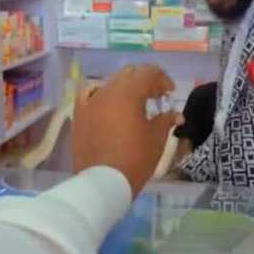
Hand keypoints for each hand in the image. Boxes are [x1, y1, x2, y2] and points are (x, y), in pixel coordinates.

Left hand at [73, 65, 181, 196]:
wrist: (102, 181)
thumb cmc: (135, 159)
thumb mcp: (156, 139)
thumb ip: (165, 121)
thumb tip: (176, 115)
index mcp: (127, 94)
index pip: (147, 72)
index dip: (162, 79)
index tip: (170, 93)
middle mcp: (105, 92)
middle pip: (127, 75)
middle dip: (144, 82)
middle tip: (156, 96)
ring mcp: (89, 102)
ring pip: (109, 84)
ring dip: (124, 88)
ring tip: (135, 103)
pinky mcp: (78, 114)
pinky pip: (90, 95)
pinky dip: (102, 95)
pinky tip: (109, 104)